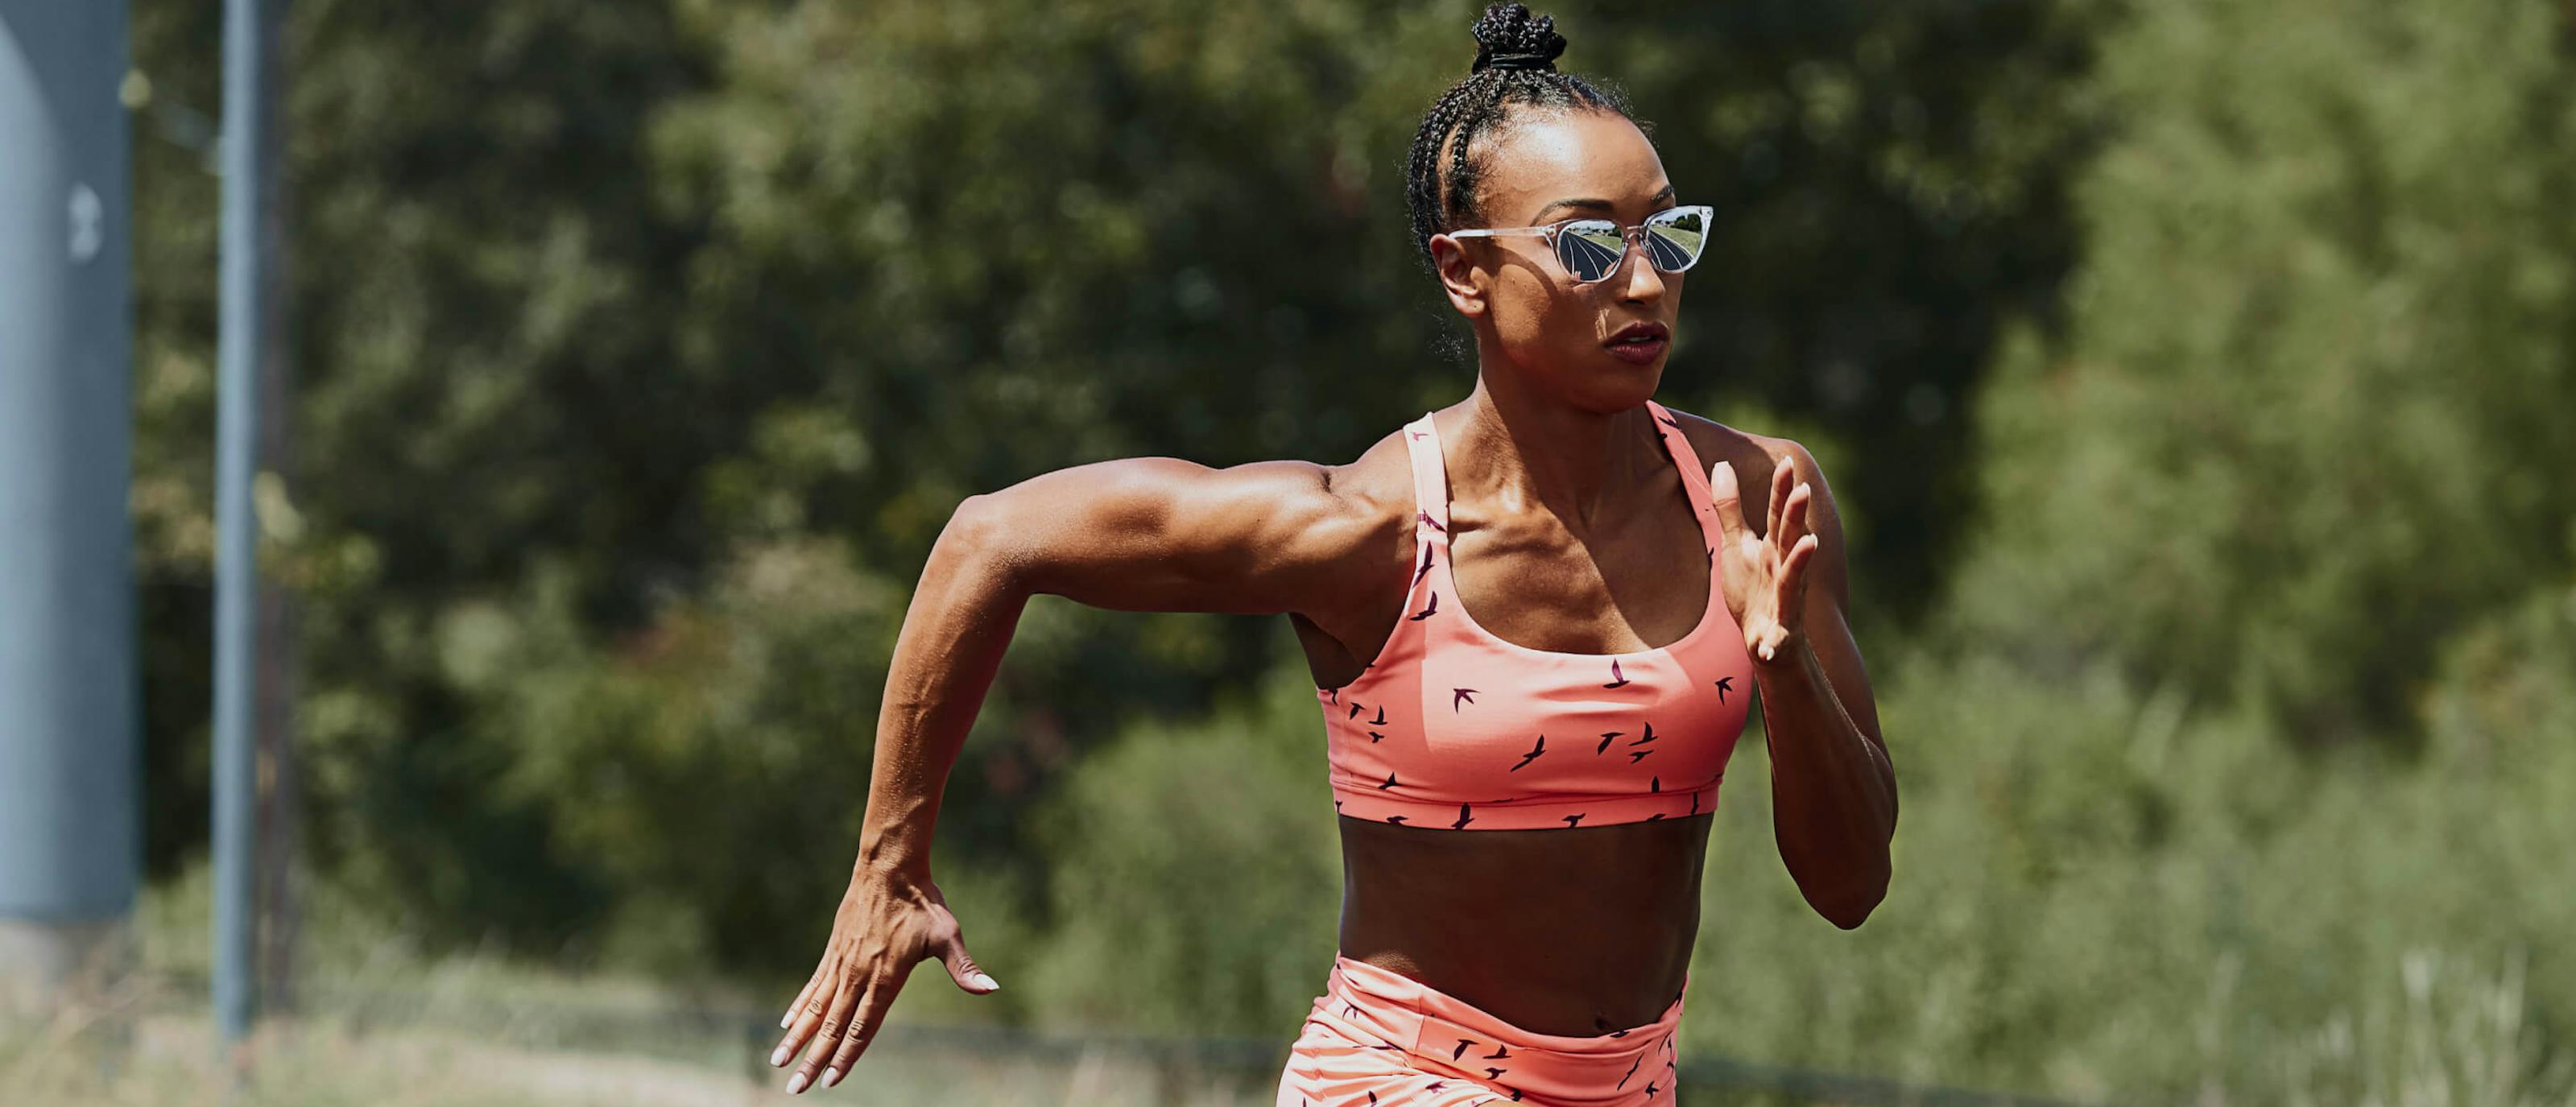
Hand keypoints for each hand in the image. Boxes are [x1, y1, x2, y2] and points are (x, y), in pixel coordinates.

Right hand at [769, 867, 999, 1093]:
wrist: (889, 867)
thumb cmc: (922, 902)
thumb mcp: (947, 935)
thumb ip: (964, 968)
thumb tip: (991, 988)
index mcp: (885, 977)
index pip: (863, 1026)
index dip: (847, 1056)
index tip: (830, 1081)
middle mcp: (858, 975)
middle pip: (832, 1026)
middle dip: (813, 1060)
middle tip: (794, 1088)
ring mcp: (842, 964)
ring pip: (816, 1009)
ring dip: (797, 1038)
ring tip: (778, 1062)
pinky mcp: (833, 951)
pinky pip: (813, 986)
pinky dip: (799, 1007)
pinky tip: (787, 1025)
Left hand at [1709, 453, 1819, 666]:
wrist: (1765, 643)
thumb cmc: (1754, 590)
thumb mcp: (1737, 545)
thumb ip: (1730, 508)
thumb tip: (1722, 463)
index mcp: (1774, 549)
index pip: (1778, 515)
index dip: (1782, 490)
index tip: (1788, 461)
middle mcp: (1784, 570)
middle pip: (1790, 538)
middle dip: (1797, 516)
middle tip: (1803, 489)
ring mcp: (1786, 601)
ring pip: (1794, 579)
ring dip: (1801, 561)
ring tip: (1811, 543)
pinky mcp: (1780, 634)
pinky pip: (1779, 636)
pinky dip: (1776, 640)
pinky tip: (1769, 645)